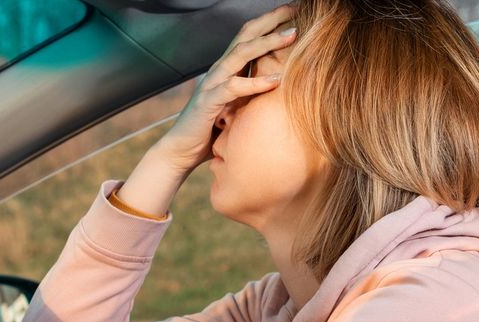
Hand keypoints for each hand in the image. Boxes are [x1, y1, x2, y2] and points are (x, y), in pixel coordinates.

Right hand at [153, 2, 298, 173]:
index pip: (250, 36)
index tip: (295, 11)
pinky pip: (234, 87)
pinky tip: (277, 79)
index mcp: (227, 69)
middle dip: (272, 20)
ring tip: (292, 36)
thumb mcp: (239, 107)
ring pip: (241, 54)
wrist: (181, 151)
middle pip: (246, 35)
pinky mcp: (209, 102)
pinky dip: (256, 83)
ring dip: (268, 43)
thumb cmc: (212, 131)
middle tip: (296, 9)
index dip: (271, 21)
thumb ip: (254, 94)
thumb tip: (283, 89)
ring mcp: (213, 83)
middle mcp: (219, 70)